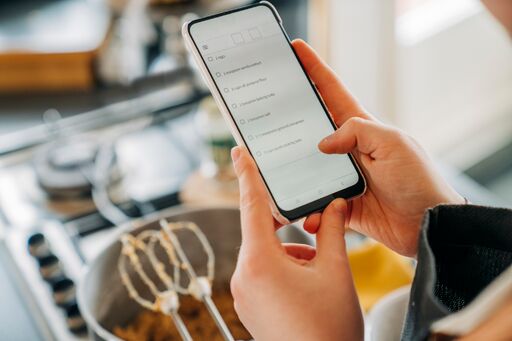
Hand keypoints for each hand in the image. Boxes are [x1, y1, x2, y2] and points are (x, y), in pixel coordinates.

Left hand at [230, 146, 362, 340]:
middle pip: (262, 232)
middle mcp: (243, 277)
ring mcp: (243, 294)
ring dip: (291, 252)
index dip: (246, 175)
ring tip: (319, 272)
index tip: (238, 152)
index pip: (251, 206)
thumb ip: (335, 230)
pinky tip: (308, 283)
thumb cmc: (329, 325)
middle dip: (288, 227)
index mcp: (260, 262)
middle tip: (312, 225)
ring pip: (265, 254)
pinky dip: (283, 268)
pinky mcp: (249, 305)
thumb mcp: (336, 271)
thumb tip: (335, 204)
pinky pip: (262, 272)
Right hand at [292, 39, 464, 256]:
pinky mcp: (341, 202)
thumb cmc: (417, 179)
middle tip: (267, 122)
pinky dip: (313, 211)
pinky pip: (318, 204)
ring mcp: (342, 176)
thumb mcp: (392, 144)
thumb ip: (357, 132)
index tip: (296, 50)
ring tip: (279, 182)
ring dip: (294, 178)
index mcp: (361, 127)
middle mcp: (348, 149)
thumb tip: (323, 142)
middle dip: (289, 126)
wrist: (426, 223)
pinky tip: (312, 216)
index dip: (314, 70)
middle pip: (311, 131)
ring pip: (307, 170)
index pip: (332, 92)